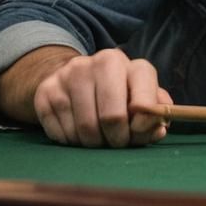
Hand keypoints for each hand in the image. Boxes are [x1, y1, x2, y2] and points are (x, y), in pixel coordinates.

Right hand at [0, 46, 172, 147]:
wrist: (71, 75)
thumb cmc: (114, 89)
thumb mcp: (137, 90)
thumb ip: (154, 109)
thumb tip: (159, 129)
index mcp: (125, 62)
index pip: (142, 102)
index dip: (143, 126)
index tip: (137, 133)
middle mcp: (98, 62)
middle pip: (112, 118)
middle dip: (117, 139)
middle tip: (116, 142)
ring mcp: (69, 75)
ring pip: (85, 130)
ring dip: (94, 143)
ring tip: (97, 136)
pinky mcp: (46, 92)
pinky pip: (62, 134)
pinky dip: (72, 142)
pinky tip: (76, 131)